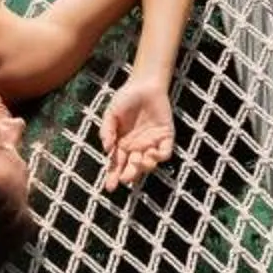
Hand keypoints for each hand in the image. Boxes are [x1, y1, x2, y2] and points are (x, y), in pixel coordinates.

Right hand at [99, 73, 175, 190]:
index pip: (117, 164)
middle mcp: (136, 147)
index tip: (110, 187)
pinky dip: (159, 156)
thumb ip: (107, 130)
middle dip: (129, 175)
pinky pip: (165, 152)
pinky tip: (151, 152)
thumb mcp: (111, 114)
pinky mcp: (166, 137)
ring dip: (144, 167)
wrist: (145, 85)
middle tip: (125, 178)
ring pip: (149, 163)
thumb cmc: (125, 98)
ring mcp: (151, 143)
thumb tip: (106, 149)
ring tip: (139, 161)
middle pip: (132, 167)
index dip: (113, 176)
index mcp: (122, 144)